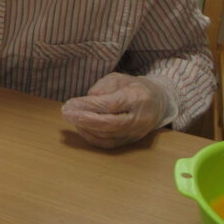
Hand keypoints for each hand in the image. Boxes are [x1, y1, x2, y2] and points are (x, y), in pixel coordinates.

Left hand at [62, 73, 176, 147]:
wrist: (157, 102)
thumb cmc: (133, 87)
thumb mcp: (118, 79)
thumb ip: (102, 88)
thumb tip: (86, 101)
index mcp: (138, 98)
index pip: (111, 105)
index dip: (89, 105)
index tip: (71, 103)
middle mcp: (140, 118)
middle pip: (110, 124)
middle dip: (84, 119)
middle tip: (66, 113)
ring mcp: (137, 132)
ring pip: (108, 135)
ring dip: (85, 128)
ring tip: (71, 118)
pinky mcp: (131, 142)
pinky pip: (109, 144)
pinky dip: (92, 138)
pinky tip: (81, 128)